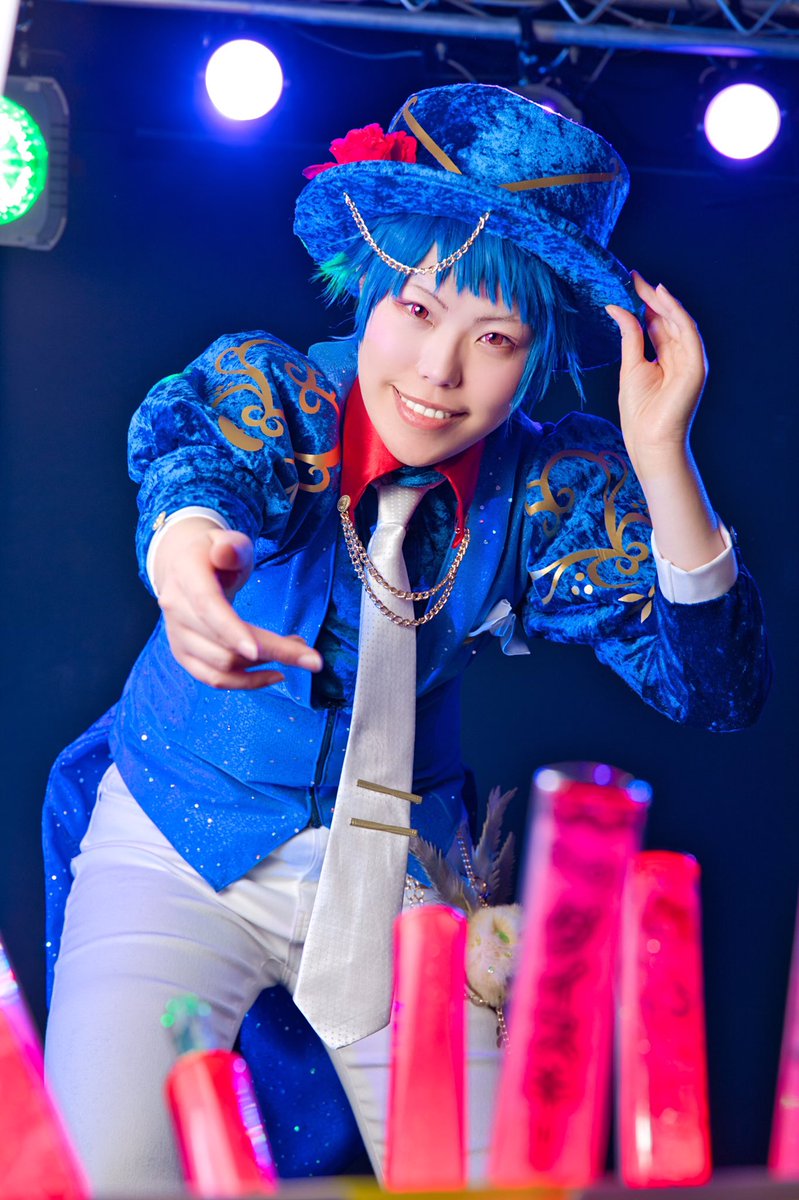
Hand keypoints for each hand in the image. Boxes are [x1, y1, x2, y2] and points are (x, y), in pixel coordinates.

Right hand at [154, 518, 322, 689]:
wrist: (184, 567)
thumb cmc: (216, 553)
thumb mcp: (228, 540)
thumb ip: (232, 547)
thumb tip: (226, 553)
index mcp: (186, 575)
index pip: (207, 607)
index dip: (231, 630)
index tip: (259, 651)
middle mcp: (175, 608)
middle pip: (222, 644)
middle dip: (270, 652)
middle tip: (309, 653)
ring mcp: (176, 635)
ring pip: (221, 666)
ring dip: (263, 665)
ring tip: (295, 651)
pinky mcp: (184, 655)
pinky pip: (214, 679)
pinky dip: (246, 682)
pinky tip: (275, 674)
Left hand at [606, 271, 707, 477]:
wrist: (650, 441)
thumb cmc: (639, 412)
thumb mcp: (630, 366)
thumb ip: (629, 336)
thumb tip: (616, 307)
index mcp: (665, 356)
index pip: (656, 322)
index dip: (644, 302)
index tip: (629, 282)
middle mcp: (681, 355)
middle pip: (668, 319)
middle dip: (652, 297)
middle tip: (633, 276)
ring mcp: (691, 361)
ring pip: (680, 322)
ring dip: (664, 301)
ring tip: (646, 284)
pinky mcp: (697, 368)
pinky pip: (689, 334)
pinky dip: (677, 315)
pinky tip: (662, 300)